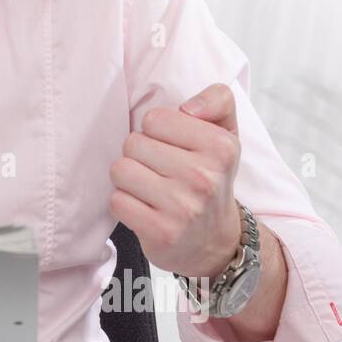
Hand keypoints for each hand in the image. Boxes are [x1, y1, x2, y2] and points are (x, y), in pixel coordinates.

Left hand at [109, 82, 243, 278]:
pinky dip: (124, 203)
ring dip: (128, 179)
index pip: (154, 118)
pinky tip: (144, 209)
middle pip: (133, 143)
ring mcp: (183, 207)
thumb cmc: (210, 178)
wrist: (214, 241)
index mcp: (221, 147)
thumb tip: (189, 107)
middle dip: (140, 155)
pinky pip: (116, 201)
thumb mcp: (225, 134)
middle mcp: (204, 177)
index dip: (156, 132)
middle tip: (161, 172)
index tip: (174, 148)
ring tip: (150, 189)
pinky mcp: (162, 232)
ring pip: (120, 170)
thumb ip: (218, 100)